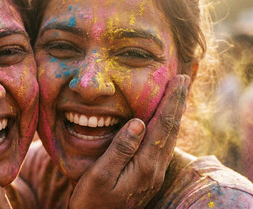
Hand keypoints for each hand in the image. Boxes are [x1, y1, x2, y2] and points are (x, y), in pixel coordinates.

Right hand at [69, 75, 189, 208]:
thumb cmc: (92, 201)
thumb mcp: (100, 175)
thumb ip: (120, 149)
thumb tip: (138, 122)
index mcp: (144, 166)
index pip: (163, 126)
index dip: (171, 102)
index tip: (179, 81)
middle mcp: (154, 169)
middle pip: (171, 130)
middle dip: (178, 103)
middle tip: (184, 80)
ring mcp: (152, 173)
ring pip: (169, 138)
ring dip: (174, 114)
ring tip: (178, 96)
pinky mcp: (148, 176)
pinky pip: (162, 145)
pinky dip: (166, 127)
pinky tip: (164, 122)